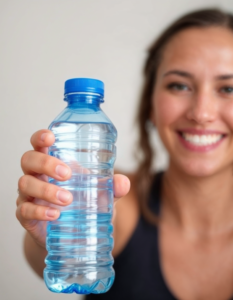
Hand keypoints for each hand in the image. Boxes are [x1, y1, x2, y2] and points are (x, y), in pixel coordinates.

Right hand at [16, 129, 129, 248]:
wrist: (71, 234)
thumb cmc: (82, 204)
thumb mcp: (99, 194)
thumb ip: (111, 188)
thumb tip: (123, 183)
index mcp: (52, 163)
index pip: (39, 144)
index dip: (40, 137)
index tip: (51, 137)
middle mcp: (37, 175)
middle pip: (28, 159)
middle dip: (45, 163)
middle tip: (66, 174)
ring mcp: (29, 195)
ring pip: (25, 183)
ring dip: (46, 190)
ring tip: (67, 199)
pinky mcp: (27, 216)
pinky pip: (24, 210)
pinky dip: (39, 212)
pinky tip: (55, 215)